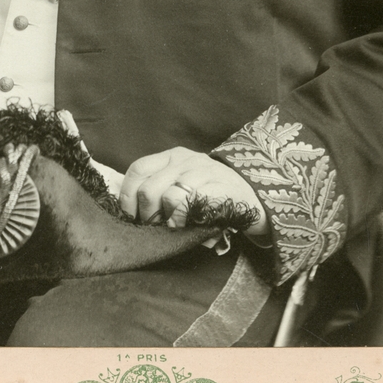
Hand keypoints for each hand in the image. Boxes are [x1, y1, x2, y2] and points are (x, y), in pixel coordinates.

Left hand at [119, 147, 267, 235]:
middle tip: (155, 227)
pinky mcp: (219, 188)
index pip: (138, 169)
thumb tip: (131, 208)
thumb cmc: (213, 192)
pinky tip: (189, 225)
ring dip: (166, 221)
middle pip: (149, 189)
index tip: (130, 215)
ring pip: (168, 198)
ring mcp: (203, 173)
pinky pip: (191, 205)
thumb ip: (161, 186)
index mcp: (173, 156)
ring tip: (174, 226)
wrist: (255, 194)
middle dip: (147, 216)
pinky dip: (185, 220)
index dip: (127, 195)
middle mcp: (186, 161)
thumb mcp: (185, 181)